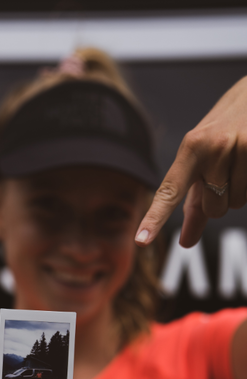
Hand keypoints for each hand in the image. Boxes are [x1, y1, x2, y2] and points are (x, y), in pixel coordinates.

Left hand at [135, 76, 246, 248]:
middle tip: (225, 170)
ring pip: (236, 203)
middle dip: (219, 199)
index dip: (154, 219)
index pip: (169, 192)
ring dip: (239, 191)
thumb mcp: (200, 163)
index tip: (141, 241)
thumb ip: (193, 206)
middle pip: (213, 209)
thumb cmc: (222, 134)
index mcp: (190, 149)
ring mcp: (240, 147)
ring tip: (240, 162)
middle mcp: (213, 147)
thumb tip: (185, 243)